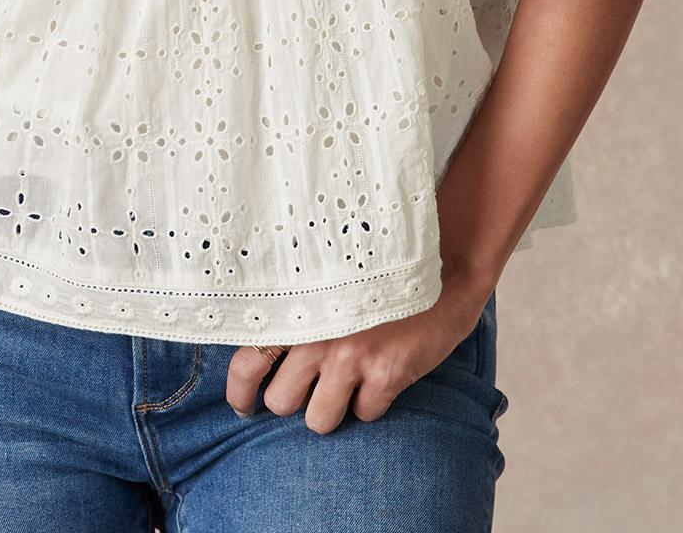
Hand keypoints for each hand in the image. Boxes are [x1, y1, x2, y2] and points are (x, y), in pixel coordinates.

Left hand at [225, 283, 490, 435]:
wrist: (443, 262)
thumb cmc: (378, 270)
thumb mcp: (329, 280)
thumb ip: (298, 308)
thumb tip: (266, 352)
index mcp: (295, 306)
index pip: (246, 363)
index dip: (239, 394)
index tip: (243, 407)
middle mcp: (316, 333)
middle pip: (280, 401)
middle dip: (294, 401)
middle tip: (308, 390)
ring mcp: (351, 355)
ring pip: (319, 420)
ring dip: (331, 410)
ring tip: (346, 385)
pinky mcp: (387, 373)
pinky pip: (364, 415)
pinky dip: (371, 404)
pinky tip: (380, 376)